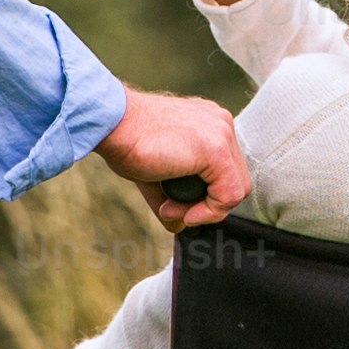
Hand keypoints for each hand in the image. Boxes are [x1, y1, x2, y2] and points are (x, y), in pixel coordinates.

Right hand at [95, 87, 248, 228]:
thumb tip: (178, 225)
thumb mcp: (157, 172)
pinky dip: (208, 212)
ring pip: (236, 190)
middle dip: (207, 205)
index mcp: (210, 124)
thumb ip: (174, 196)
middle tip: (172, 210)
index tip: (172, 205)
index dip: (206, 197)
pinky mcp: (217, 149)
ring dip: (206, 212)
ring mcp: (222, 134)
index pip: (226, 170)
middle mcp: (221, 124)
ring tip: (171, 209)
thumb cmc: (127, 141)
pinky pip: (228, 195)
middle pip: (236, 180)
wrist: (111, 125)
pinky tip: (182, 212)